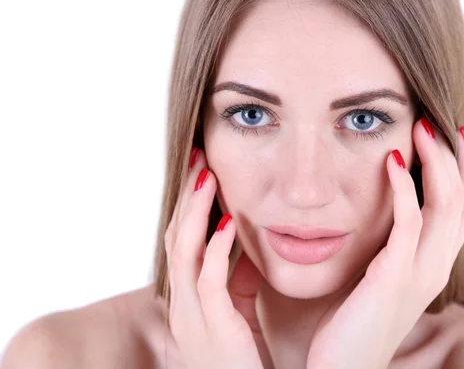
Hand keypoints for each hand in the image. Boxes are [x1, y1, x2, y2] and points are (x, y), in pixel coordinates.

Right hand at [164, 148, 271, 368]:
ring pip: (184, 253)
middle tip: (197, 157)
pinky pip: (209, 282)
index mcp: (188, 301)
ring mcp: (192, 319)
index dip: (188, 205)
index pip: (182, 242)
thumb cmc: (245, 360)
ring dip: (195, 212)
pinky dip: (215, 249)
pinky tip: (226, 223)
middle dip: (186, 197)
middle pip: (176, 239)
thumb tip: (242, 243)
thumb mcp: (237, 313)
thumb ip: (236, 280)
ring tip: (206, 176)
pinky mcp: (212, 330)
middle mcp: (182, 306)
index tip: (200, 170)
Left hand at [306, 118, 463, 368]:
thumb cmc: (354, 322)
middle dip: (454, 157)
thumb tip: (381, 212)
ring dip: (436, 163)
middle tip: (435, 121)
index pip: (463, 209)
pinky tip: (392, 163)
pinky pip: (409, 225)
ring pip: (447, 207)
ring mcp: (420, 273)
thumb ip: (389, 249)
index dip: (463, 170)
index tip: (450, 135)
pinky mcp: (394, 278)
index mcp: (433, 266)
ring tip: (421, 129)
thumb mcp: (379, 278)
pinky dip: (404, 189)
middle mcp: (436, 267)